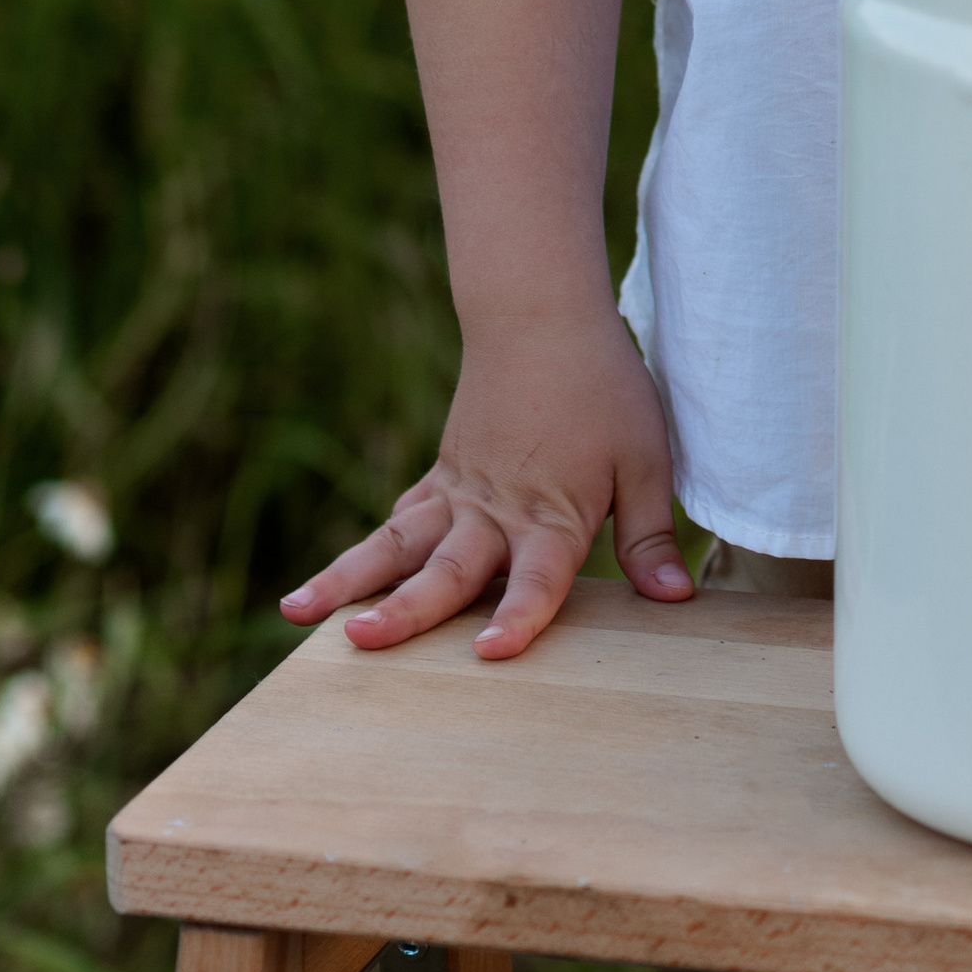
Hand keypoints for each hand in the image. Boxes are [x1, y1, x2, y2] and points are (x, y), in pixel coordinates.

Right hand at [280, 303, 694, 658]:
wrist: (542, 316)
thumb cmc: (604, 389)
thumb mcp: (647, 458)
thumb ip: (650, 535)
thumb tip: (675, 599)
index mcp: (552, 515)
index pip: (536, 581)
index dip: (517, 619)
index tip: (489, 654)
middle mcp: (496, 512)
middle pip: (447, 572)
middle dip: (404, 611)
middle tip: (358, 641)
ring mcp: (460, 493)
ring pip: (398, 545)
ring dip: (348, 578)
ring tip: (295, 611)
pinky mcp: (443, 475)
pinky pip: (403, 518)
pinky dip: (371, 551)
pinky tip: (333, 583)